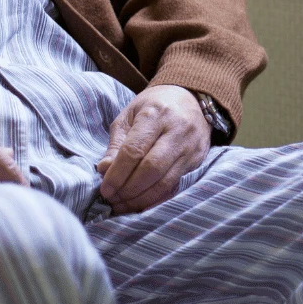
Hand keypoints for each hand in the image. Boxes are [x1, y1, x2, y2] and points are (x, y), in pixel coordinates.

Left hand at [96, 85, 209, 214]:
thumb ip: (117, 144)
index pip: (134, 151)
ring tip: (123, 204)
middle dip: (128, 189)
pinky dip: (156, 200)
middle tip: (112, 199)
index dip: (117, 174)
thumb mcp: (130, 115)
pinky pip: (175, 186)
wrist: (193, 98)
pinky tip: (141, 203)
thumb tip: (104, 170)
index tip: (105, 189)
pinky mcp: (198, 160)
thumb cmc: (154, 106)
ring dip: (140, 199)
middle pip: (151, 169)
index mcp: (155, 114)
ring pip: (165, 182)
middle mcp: (177, 130)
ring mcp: (190, 147)